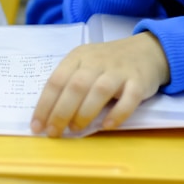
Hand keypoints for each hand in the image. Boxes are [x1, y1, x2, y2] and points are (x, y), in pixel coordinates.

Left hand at [31, 32, 169, 137]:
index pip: (56, 80)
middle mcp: (97, 61)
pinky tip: (107, 125)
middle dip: (61, 112)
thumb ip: (70, 84)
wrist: (146, 50)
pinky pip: (129, 98)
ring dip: (85, 112)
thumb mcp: (85, 64)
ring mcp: (119, 71)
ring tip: (76, 129)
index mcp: (78, 57)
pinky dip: (118, 113)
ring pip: (99, 91)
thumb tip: (50, 117)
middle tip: (54, 132)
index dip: (44, 105)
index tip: (37, 127)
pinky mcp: (139, 81)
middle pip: (76, 87)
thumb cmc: (108, 63)